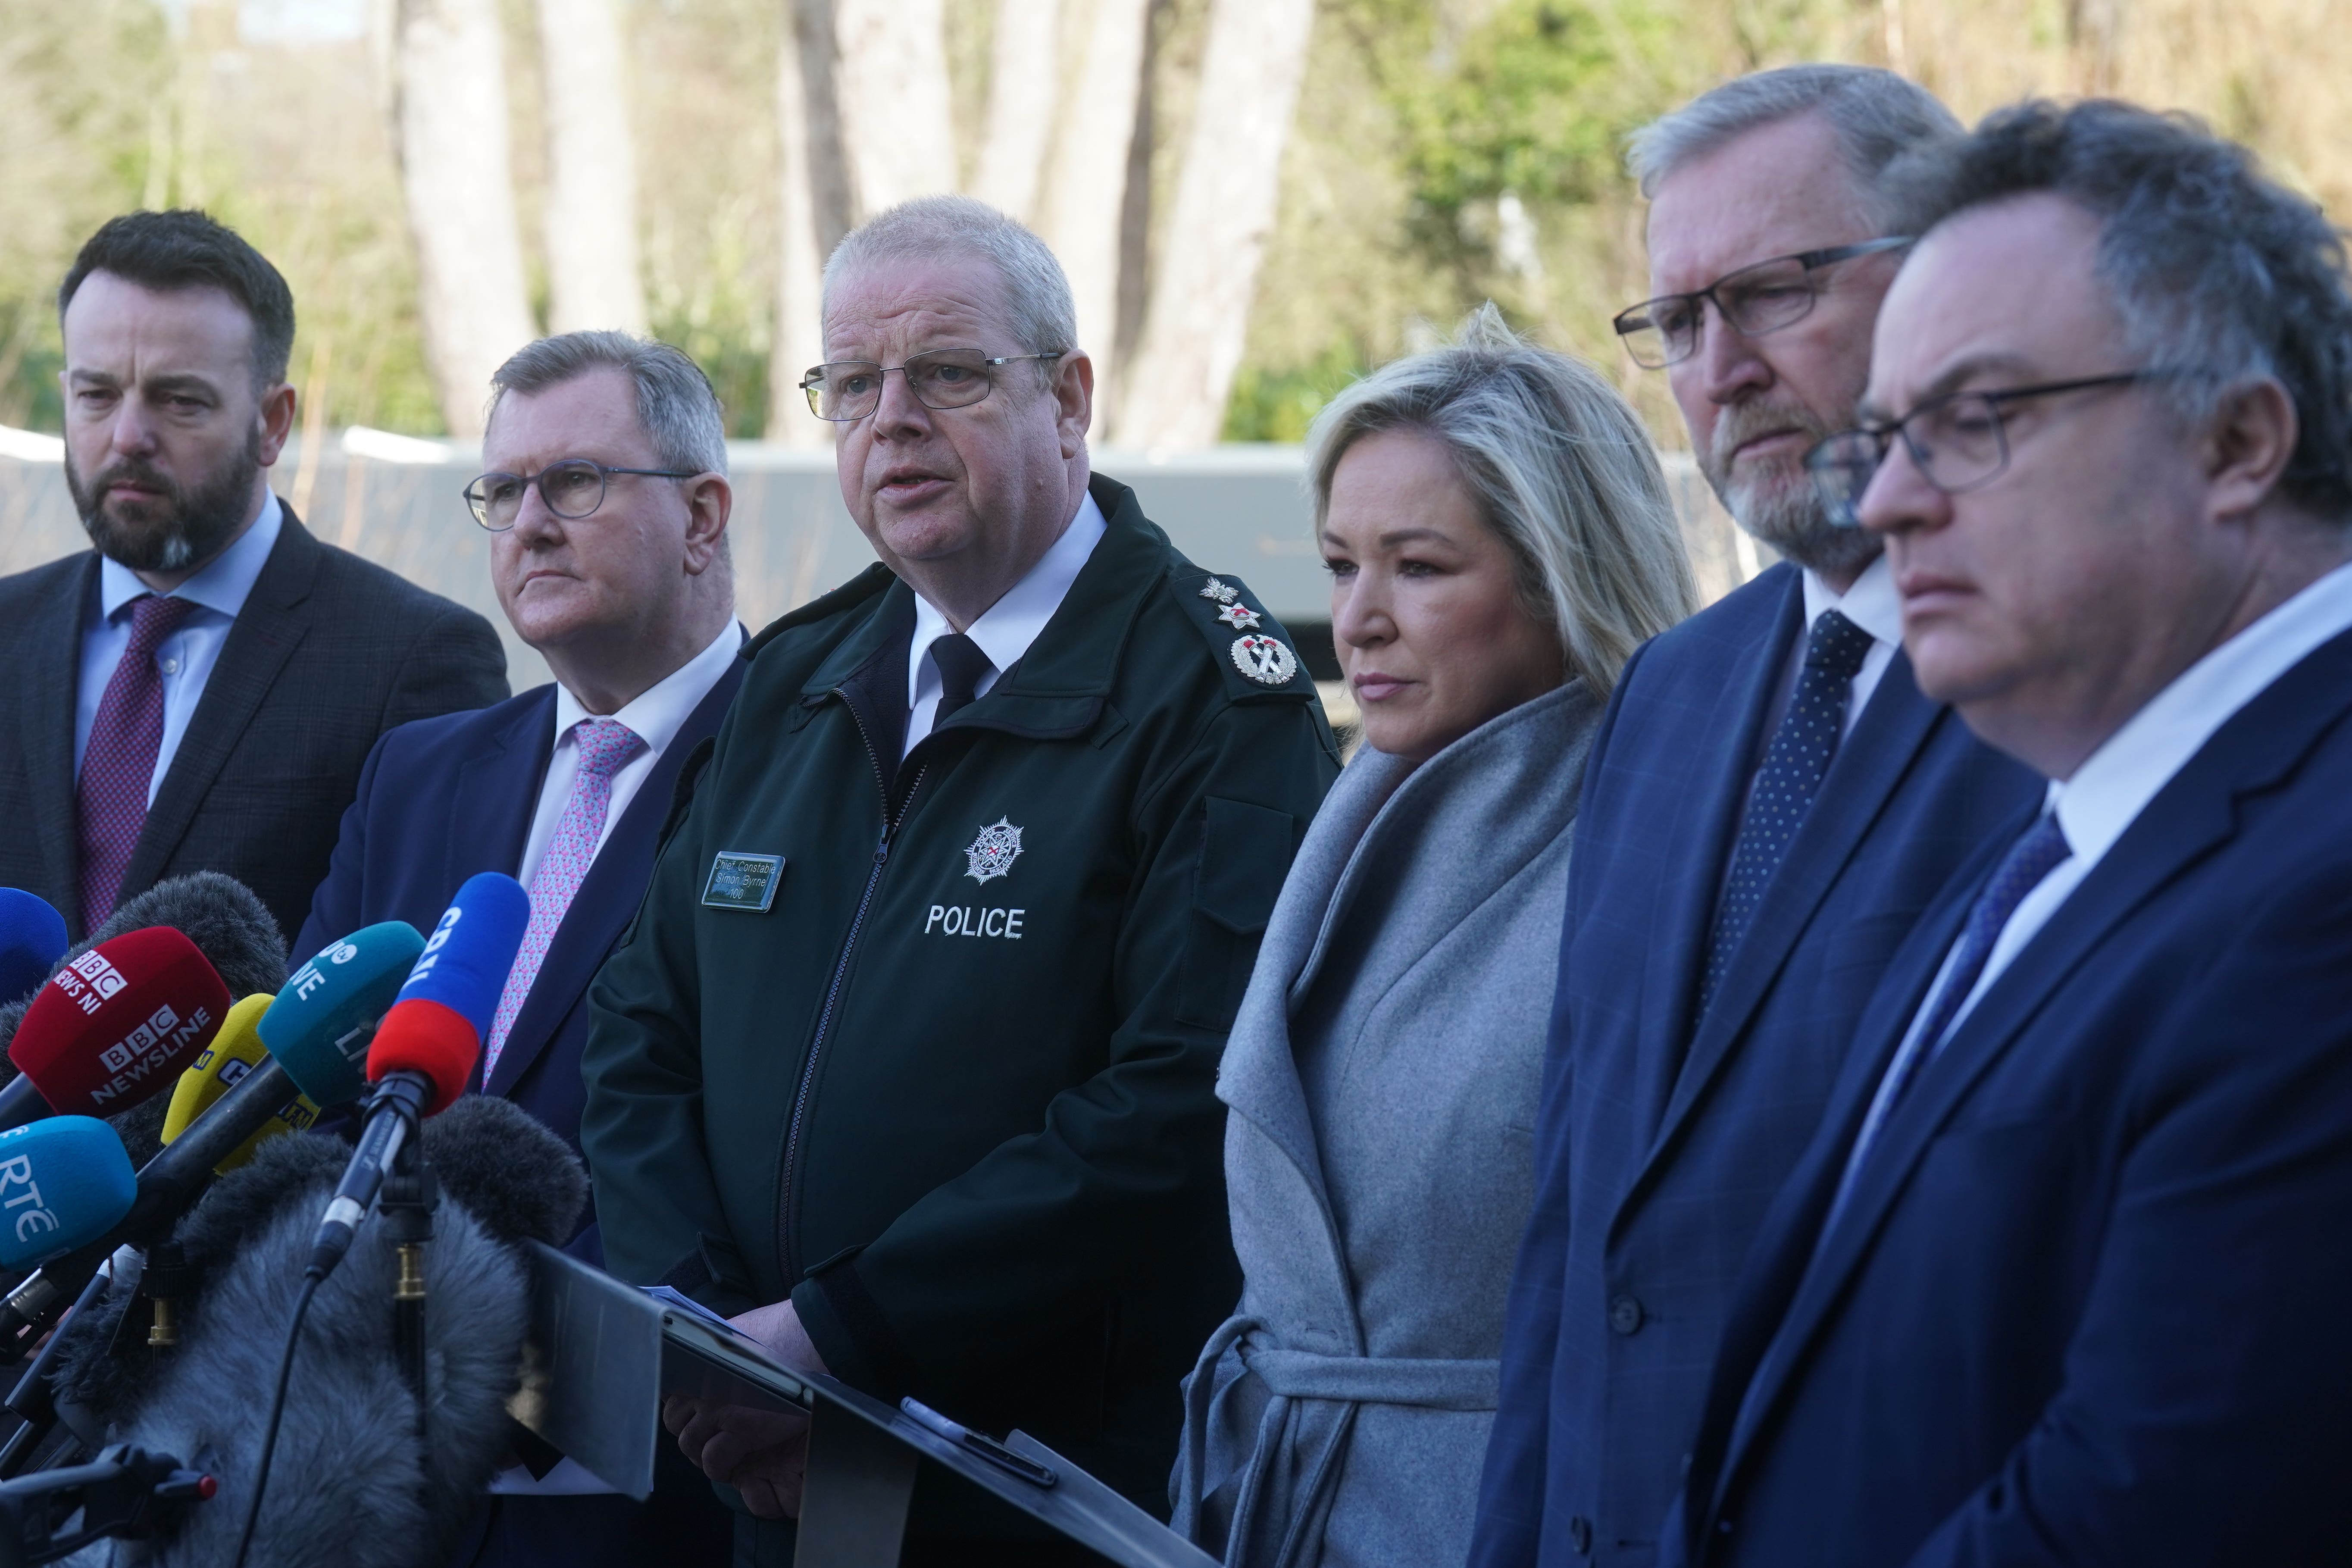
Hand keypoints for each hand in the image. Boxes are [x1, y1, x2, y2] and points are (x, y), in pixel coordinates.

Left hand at [661, 1300, 832, 1517]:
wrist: (811, 1339)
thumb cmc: (780, 1332)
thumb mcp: (737, 1332)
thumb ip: (716, 1349)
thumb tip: (707, 1353)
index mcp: (697, 1359)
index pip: (669, 1392)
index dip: (681, 1407)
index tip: (693, 1414)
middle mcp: (700, 1384)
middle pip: (674, 1421)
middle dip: (690, 1431)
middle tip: (709, 1437)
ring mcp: (717, 1408)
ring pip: (689, 1444)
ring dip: (701, 1452)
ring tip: (719, 1455)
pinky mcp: (739, 1428)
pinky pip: (714, 1461)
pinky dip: (720, 1468)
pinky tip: (733, 1466)